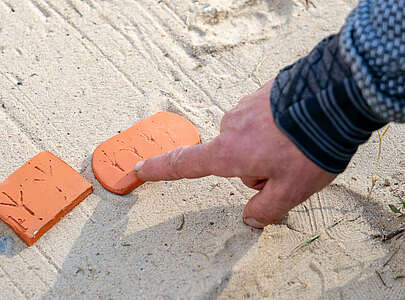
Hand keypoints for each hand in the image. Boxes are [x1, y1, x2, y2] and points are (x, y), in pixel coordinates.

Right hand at [134, 80, 336, 227]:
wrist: (334, 96)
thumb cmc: (309, 146)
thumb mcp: (291, 191)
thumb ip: (266, 209)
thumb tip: (252, 217)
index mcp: (229, 153)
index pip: (184, 164)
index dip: (159, 169)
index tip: (139, 167)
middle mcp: (230, 127)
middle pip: (234, 158)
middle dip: (257, 167)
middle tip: (289, 165)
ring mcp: (245, 106)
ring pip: (251, 139)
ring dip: (269, 146)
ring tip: (297, 143)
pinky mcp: (261, 93)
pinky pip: (262, 118)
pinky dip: (276, 127)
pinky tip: (298, 126)